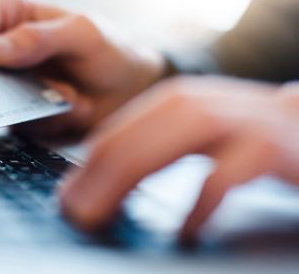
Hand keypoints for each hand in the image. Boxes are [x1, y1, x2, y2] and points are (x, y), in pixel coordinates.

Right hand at [0, 0, 164, 136]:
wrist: (134, 88)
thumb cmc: (110, 48)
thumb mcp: (81, 34)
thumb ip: (36, 38)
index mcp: (9, 17)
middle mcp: (3, 52)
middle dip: (0, 86)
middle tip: (34, 88)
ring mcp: (11, 86)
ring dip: (34, 105)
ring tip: (70, 95)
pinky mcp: (22, 115)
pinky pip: (19, 125)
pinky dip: (48, 120)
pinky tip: (74, 106)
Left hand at [59, 77, 298, 239]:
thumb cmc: (245, 139)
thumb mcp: (191, 138)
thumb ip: (150, 151)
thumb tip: (94, 186)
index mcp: (173, 103)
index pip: (115, 133)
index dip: (85, 169)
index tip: (66, 199)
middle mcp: (197, 103)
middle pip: (132, 139)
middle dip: (95, 179)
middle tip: (75, 213)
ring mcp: (233, 120)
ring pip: (167, 146)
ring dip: (126, 181)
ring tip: (102, 215)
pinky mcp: (268, 144)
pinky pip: (227, 173)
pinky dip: (201, 201)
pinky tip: (185, 230)